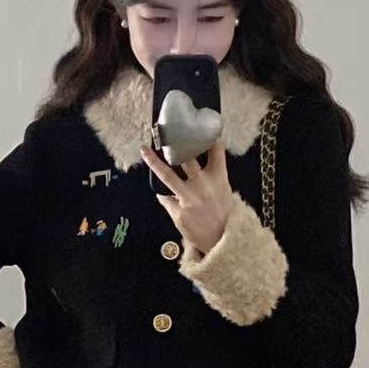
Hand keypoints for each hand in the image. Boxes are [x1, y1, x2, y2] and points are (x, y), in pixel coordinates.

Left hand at [139, 138, 232, 254]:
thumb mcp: (225, 191)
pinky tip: (165, 195)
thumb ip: (213, 175)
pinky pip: (165, 198)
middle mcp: (203, 186)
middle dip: (176, 144)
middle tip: (167, 132)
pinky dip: (165, 196)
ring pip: (167, 176)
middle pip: (187, 158)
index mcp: (219, 179)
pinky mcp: (178, 213)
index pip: (216, 152)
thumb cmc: (223, 215)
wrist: (222, 242)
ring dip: (154, 162)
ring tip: (144, 150)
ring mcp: (189, 199)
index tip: (203, 125)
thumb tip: (197, 160)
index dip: (210, 137)